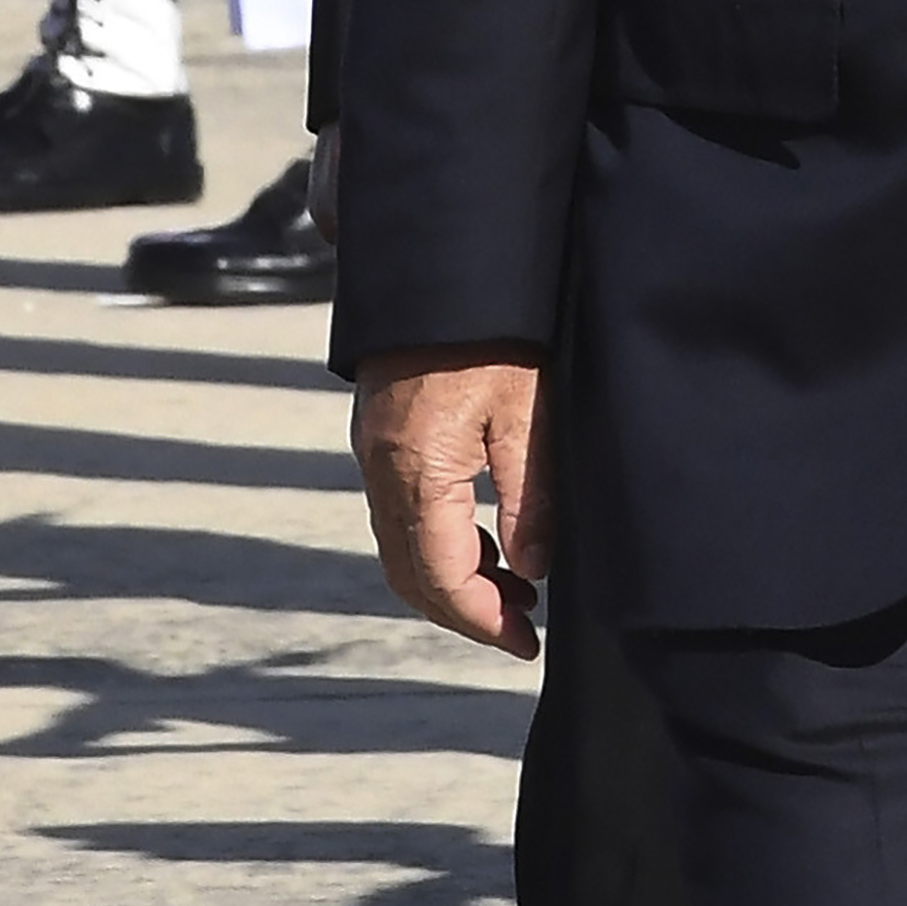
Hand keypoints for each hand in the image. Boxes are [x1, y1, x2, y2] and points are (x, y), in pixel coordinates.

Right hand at [348, 349, 548, 656]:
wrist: (443, 262)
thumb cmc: (495, 329)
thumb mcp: (529, 410)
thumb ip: (529, 495)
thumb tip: (533, 569)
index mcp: (416, 469)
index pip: (440, 577)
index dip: (482, 620)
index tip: (526, 643)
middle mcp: (381, 468)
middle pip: (409, 574)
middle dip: (463, 612)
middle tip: (523, 628)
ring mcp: (373, 452)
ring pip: (400, 548)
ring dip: (452, 580)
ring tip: (517, 590)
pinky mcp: (380, 435)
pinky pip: (400, 514)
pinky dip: (439, 543)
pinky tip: (488, 541)